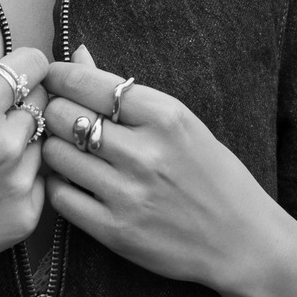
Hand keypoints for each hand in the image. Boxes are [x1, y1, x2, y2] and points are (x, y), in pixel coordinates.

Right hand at [0, 21, 46, 293]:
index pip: (33, 63)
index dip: (21, 68)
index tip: (8, 80)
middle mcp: (6, 143)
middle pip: (43, 101)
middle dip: (22, 105)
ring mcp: (19, 183)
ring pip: (43, 142)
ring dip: (24, 145)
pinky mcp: (26, 217)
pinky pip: (41, 182)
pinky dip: (22, 182)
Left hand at [40, 46, 286, 291]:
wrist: (242, 241)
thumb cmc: (213, 175)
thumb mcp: (182, 123)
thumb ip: (127, 93)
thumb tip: (79, 54)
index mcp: (166, 117)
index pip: (89, 83)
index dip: (60, 77)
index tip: (53, 79)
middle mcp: (145, 153)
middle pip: (63, 116)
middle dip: (55, 112)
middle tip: (62, 118)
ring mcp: (128, 194)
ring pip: (56, 154)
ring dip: (55, 148)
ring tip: (70, 150)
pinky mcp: (115, 231)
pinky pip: (60, 196)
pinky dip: (59, 184)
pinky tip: (74, 182)